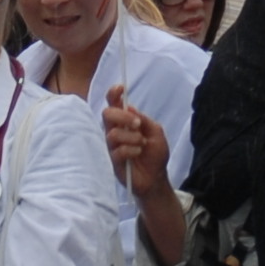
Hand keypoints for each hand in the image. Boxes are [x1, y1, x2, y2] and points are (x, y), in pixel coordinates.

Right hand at [100, 83, 173, 203]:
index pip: (114, 103)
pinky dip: (130, 150)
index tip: (121, 88)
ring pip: (112, 133)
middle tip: (137, 124)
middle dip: (122, 116)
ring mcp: (113, 146)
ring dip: (131, 137)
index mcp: (126, 121)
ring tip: (141, 143)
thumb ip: (144, 120)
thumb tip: (131, 109)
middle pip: (107, 114)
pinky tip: (138, 153)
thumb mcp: (156, 132)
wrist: (156, 177)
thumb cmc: (155, 154)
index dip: (114, 94)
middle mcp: (116, 130)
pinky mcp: (113, 160)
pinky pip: (117, 150)